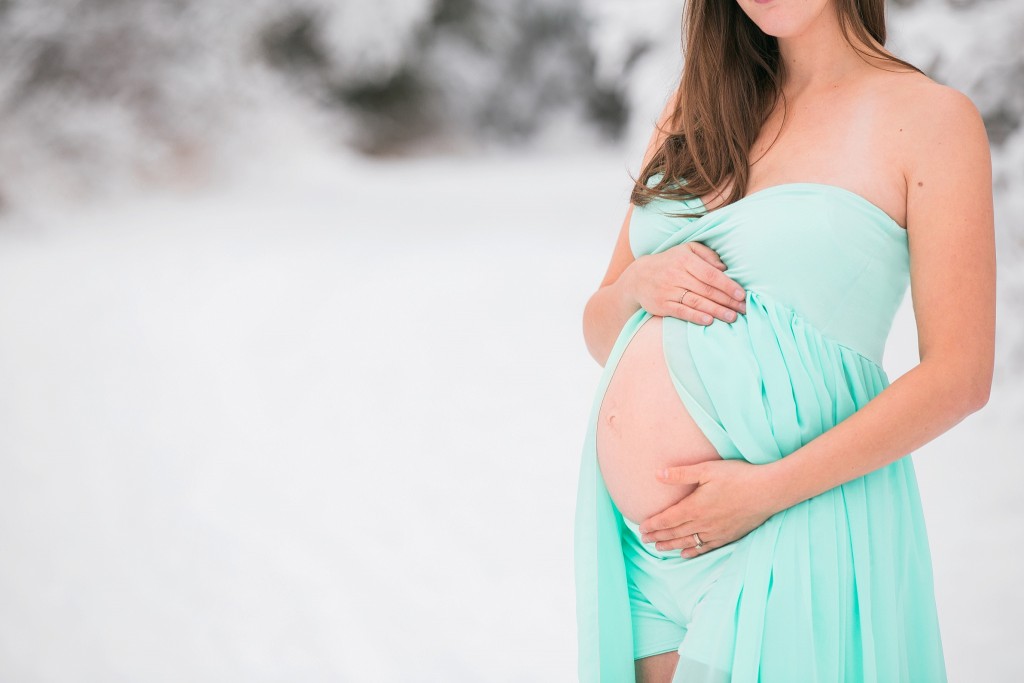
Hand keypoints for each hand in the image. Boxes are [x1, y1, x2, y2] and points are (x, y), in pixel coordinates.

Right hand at [626, 242, 745, 324]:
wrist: (638, 277)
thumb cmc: (669, 262)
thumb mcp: (686, 250)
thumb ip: (707, 255)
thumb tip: (724, 268)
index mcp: (685, 260)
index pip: (710, 274)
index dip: (728, 285)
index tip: (742, 294)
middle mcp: (676, 275)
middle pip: (706, 290)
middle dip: (727, 301)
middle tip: (743, 309)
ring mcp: (668, 291)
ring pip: (696, 302)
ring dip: (716, 311)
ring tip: (732, 317)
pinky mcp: (661, 305)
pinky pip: (681, 311)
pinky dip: (696, 317)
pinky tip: (709, 321)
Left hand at [637, 459, 778, 557]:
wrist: (768, 491)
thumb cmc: (738, 476)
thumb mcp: (707, 469)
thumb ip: (681, 473)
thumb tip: (656, 475)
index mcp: (695, 507)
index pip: (667, 519)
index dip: (652, 524)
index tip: (641, 528)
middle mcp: (703, 523)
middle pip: (675, 533)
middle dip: (658, 536)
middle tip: (644, 539)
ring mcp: (716, 531)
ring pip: (688, 542)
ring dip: (671, 545)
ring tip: (658, 547)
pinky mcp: (729, 535)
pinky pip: (706, 547)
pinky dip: (693, 551)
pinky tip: (685, 553)